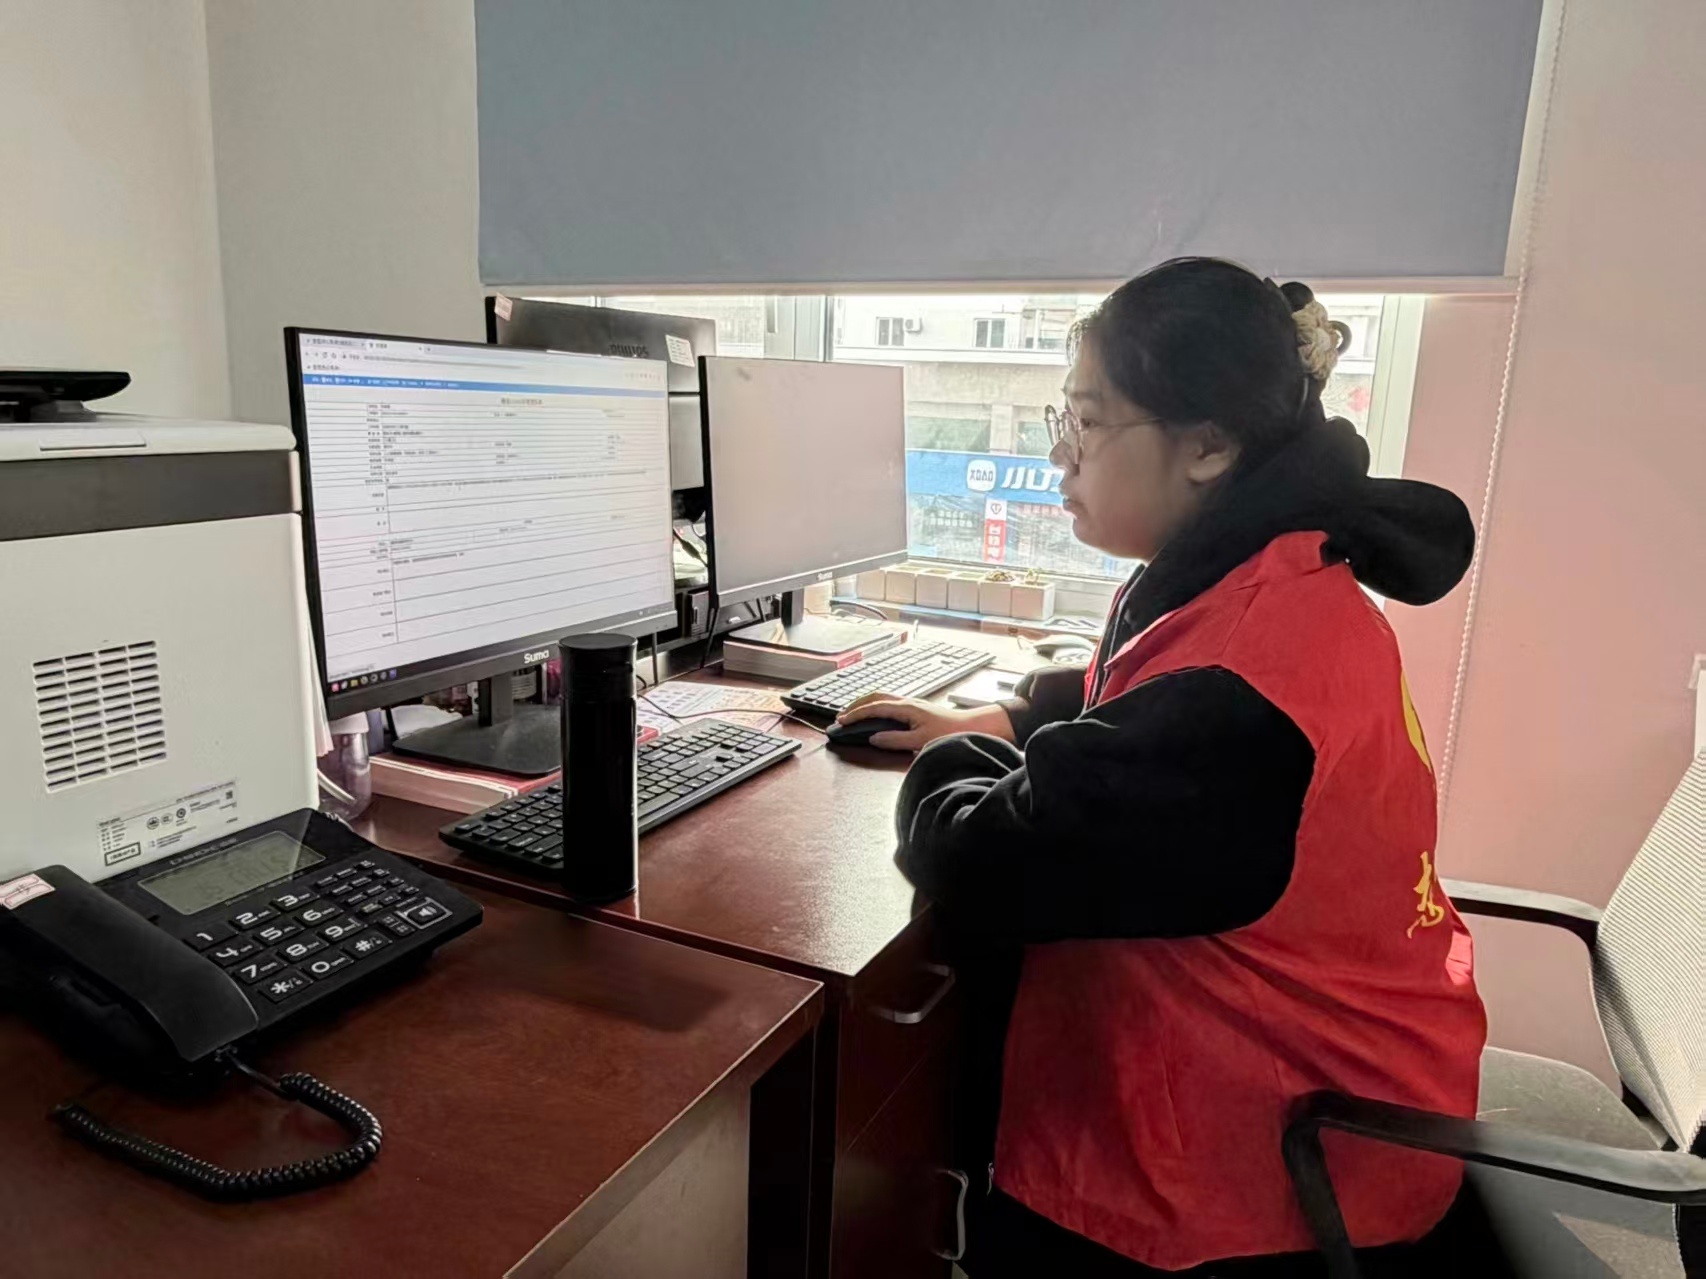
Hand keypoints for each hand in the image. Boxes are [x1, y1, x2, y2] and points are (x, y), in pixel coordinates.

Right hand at [836, 695, 1015, 752]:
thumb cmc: (950, 734)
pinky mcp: (917, 708)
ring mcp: (912, 703)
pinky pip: (890, 702)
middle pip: (875, 696)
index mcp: (906, 708)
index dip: (855, 715)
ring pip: (882, 698)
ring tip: (854, 713)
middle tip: (842, 715)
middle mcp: (908, 702)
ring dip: (866, 703)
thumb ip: (895, 740)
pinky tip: (876, 715)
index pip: (873, 708)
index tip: (841, 722)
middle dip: (856, 704)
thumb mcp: (920, 742)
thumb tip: (874, 738)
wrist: (973, 727)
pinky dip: (877, 706)